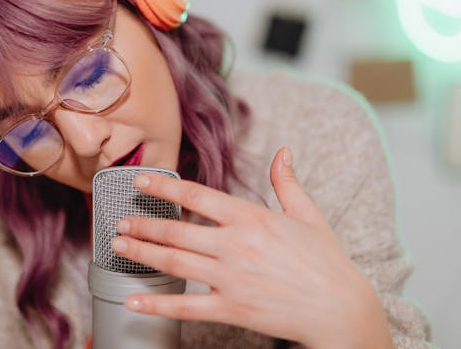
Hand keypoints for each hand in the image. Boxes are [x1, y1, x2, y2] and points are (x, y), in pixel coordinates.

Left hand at [110, 147, 392, 347]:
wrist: (341, 309)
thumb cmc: (325, 261)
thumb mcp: (308, 215)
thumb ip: (287, 182)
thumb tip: (283, 152)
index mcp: (252, 218)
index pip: (197, 196)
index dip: (164, 188)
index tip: (141, 182)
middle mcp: (237, 245)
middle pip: (177, 232)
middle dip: (143, 226)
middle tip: (119, 223)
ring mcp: (232, 278)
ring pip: (175, 263)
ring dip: (142, 253)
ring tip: (119, 247)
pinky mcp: (232, 308)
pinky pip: (186, 307)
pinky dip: (157, 304)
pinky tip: (134, 300)